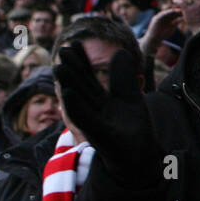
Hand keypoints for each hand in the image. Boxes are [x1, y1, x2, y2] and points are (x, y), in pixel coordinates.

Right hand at [53, 46, 161, 182]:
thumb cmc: (131, 128)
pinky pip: (86, 119)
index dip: (82, 61)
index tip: (74, 43)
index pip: (89, 77)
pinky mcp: (99, 135)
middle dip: (72, 69)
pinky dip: (77, 107)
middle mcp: (93, 110)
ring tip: (59, 68)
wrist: (140, 157)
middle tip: (62, 50)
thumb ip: (122, 78)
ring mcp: (94, 123)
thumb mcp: (129, 97)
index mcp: (99, 100)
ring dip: (69, 85)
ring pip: (79, 101)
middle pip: (81, 86)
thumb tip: (119, 52)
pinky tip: (69, 94)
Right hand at [139, 7, 182, 52]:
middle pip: (171, 12)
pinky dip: (167, 12)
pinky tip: (172, 11)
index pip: (173, 14)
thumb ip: (175, 23)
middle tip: (184, 9)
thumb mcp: (171, 28)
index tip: (185, 11)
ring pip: (167, 12)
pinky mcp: (156, 19)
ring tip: (179, 10)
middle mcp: (163, 17)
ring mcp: (159, 17)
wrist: (154, 40)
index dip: (179, 12)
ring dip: (173, 10)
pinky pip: (162, 15)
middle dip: (177, 10)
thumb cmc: (163, 35)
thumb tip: (182, 19)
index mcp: (166, 19)